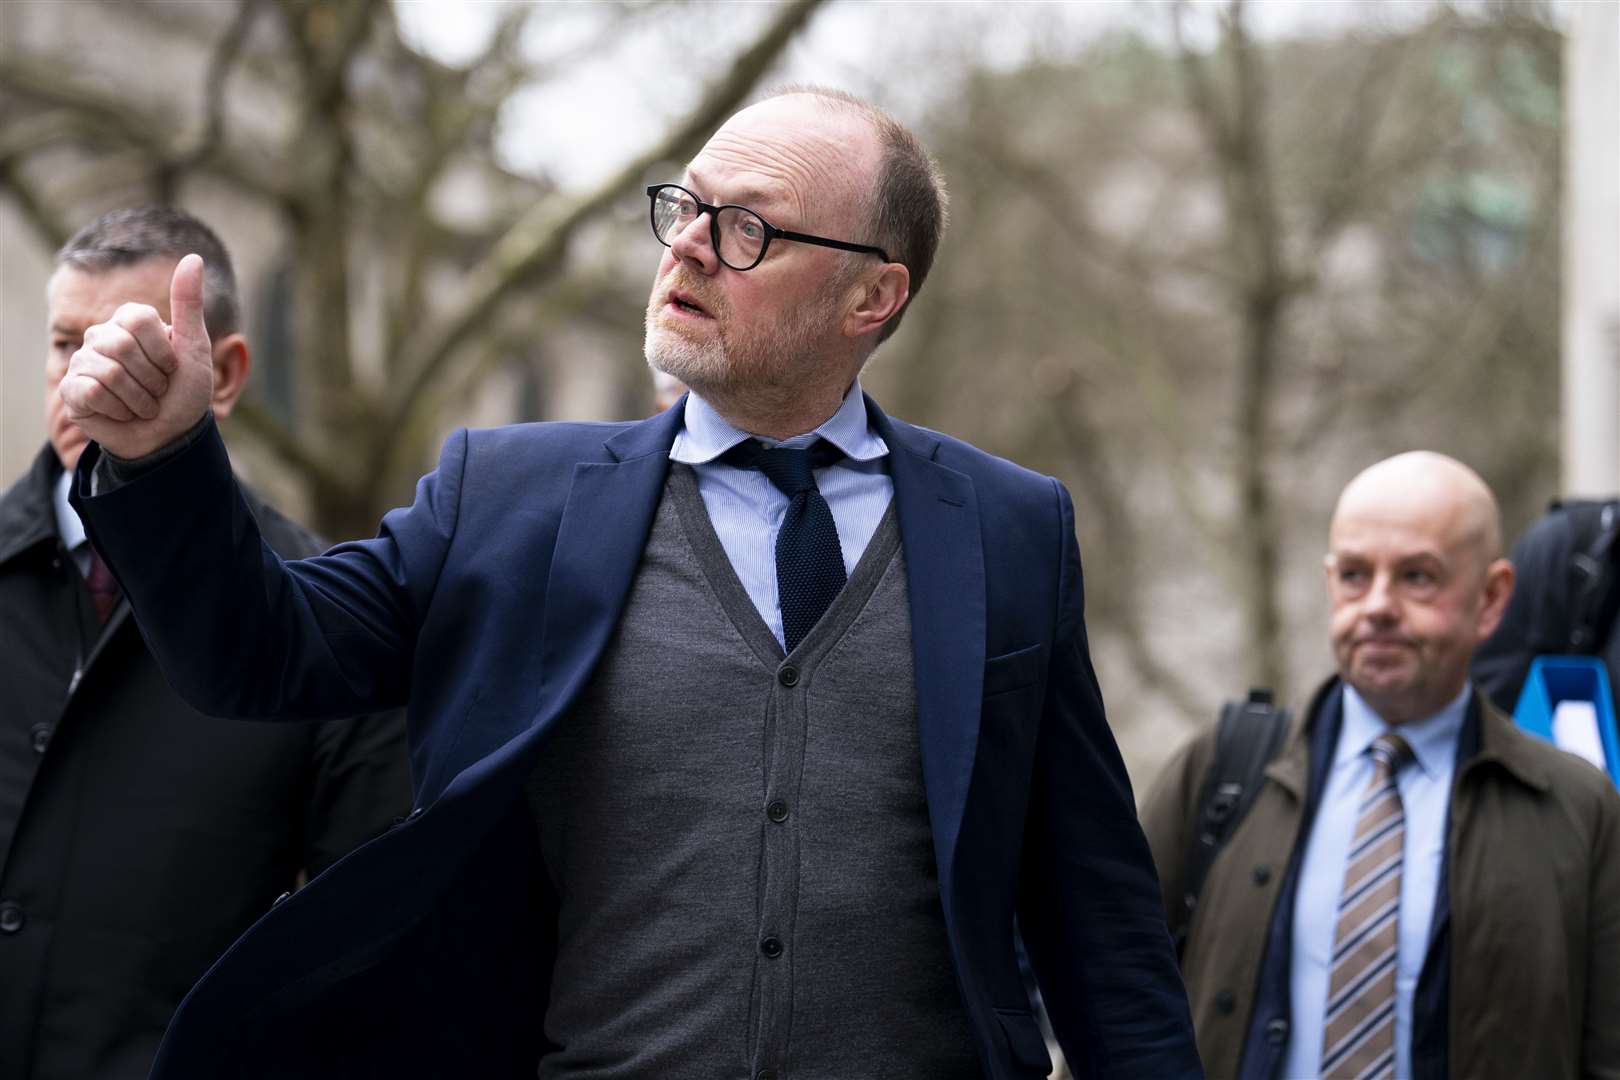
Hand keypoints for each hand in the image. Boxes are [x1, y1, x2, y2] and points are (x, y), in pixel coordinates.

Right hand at [59, 253, 215, 460]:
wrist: (172, 435)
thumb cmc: (184, 392)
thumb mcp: (194, 347)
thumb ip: (188, 303)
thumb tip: (194, 257)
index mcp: (129, 321)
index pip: (139, 319)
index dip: (163, 351)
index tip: (172, 368)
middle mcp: (102, 336)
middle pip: (122, 346)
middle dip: (152, 379)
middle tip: (157, 391)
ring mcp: (82, 362)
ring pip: (108, 372)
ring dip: (139, 398)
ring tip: (143, 405)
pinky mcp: (72, 390)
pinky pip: (91, 392)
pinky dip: (118, 410)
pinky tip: (122, 413)